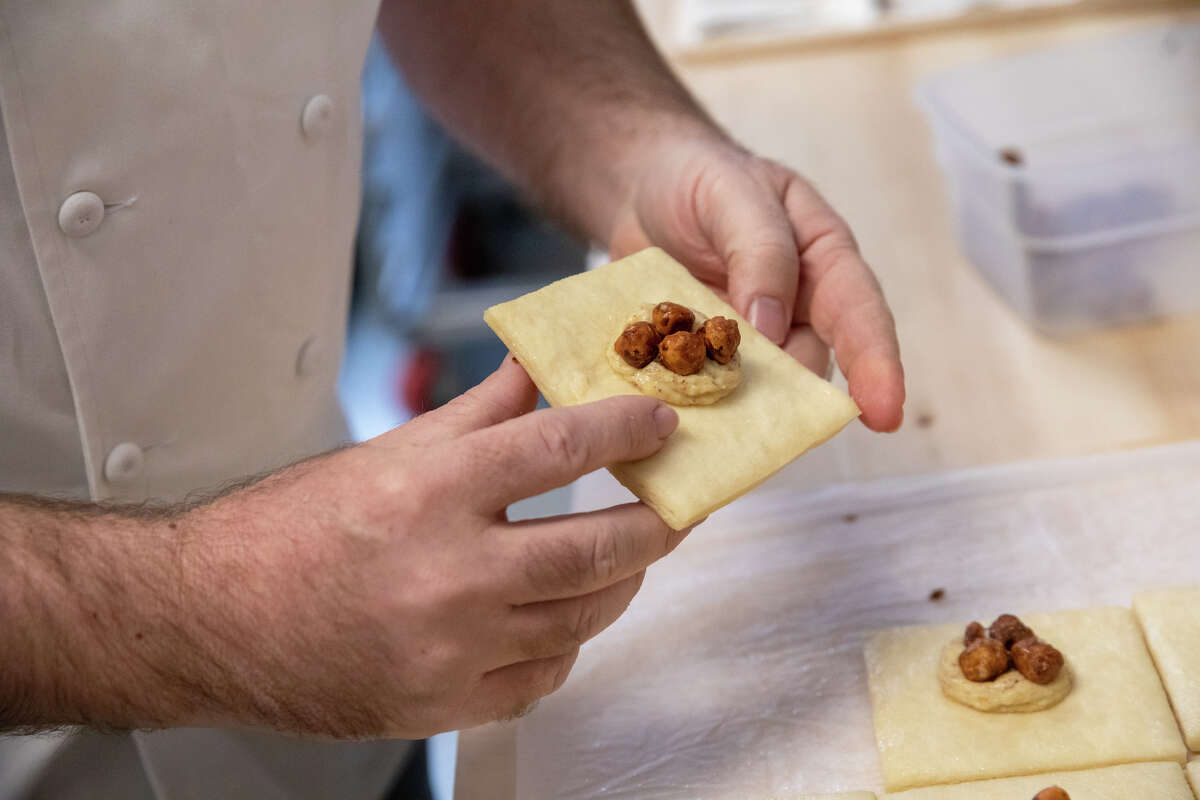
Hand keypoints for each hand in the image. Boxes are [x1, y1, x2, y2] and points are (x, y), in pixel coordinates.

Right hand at [186, 358, 689, 738]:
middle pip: (596, 548)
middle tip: (679, 506)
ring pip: (581, 619)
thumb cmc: (289, 529)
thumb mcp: (388, 452)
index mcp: (431, 492)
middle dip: (657, 524)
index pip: (560, 447)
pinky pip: (542, 679)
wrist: (211, 618)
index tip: (661, 424)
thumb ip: (479, 414)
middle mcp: (448, 573)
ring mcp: (450, 649)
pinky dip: (565, 645)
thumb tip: (539, 370)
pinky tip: (563, 618)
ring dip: (619, 583)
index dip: (626, 430)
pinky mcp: (442, 705)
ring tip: (630, 555)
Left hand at [610, 138, 904, 431]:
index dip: (876, 367)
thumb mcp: (733, 194)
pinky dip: (693, 400)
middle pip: (808, 366)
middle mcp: (796, 308)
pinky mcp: (704, 355)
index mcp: (824, 261)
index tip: (884, 415)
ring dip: (735, 403)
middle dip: (790, 398)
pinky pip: (706, 387)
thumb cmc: (701, 178)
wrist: (642, 185)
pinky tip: (671, 410)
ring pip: (758, 387)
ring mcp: (749, 338)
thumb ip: (759, 251)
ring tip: (705, 411)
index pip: (860, 316)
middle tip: (757, 417)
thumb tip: (773, 328)